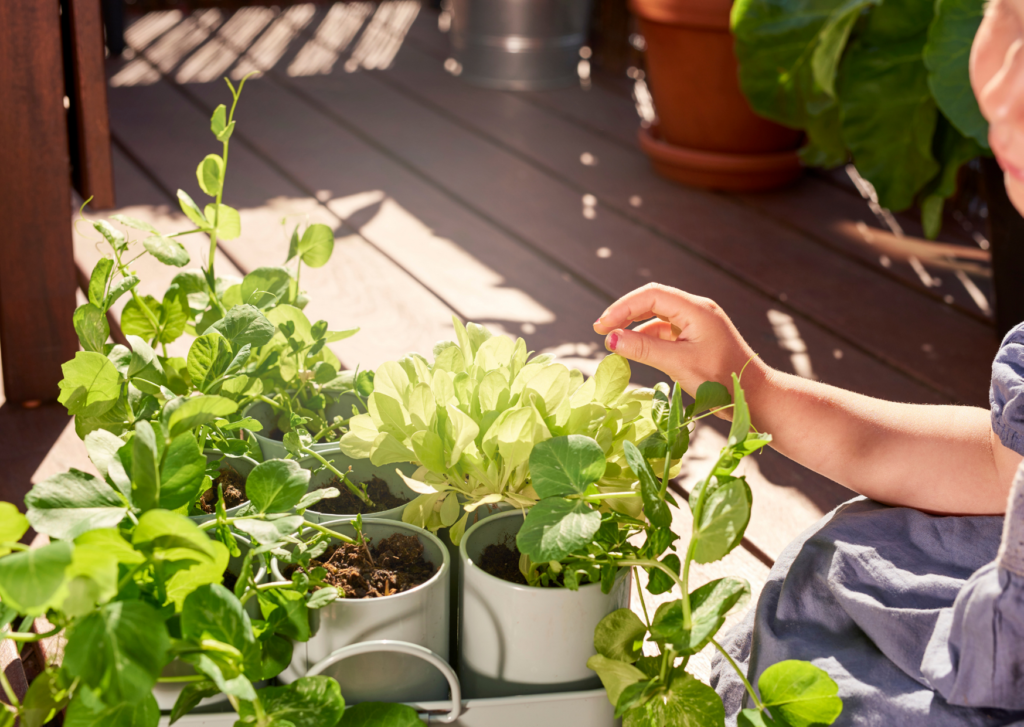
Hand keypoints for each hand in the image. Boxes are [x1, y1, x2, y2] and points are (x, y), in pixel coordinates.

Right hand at [593, 283, 766, 398]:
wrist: (757, 397)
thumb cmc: (722, 381)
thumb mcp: (678, 364)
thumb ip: (643, 349)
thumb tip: (610, 338)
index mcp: (696, 309)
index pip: (651, 295)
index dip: (622, 307)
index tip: (601, 326)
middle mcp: (698, 310)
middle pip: (653, 300)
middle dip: (625, 313)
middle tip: (601, 330)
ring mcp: (698, 323)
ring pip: (658, 316)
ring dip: (635, 327)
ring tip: (614, 342)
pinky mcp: (698, 337)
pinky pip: (667, 331)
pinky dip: (649, 338)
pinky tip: (636, 350)